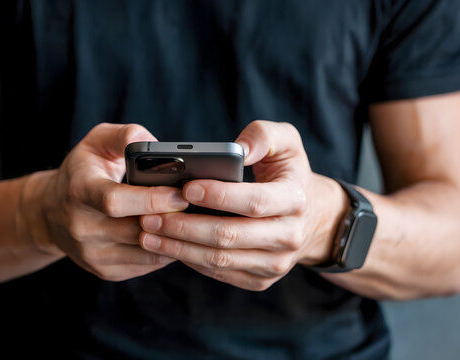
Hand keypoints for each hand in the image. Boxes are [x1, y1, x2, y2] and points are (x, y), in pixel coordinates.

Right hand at [40, 123, 188, 280]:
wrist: (51, 212)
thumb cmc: (83, 171)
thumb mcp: (96, 142)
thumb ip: (125, 135)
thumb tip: (157, 145)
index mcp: (79, 190)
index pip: (116, 201)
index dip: (152, 200)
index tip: (181, 193)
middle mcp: (81, 226)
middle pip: (137, 230)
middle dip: (173, 220)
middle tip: (199, 208)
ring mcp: (91, 253)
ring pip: (146, 252)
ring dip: (175, 238)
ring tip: (194, 222)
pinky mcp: (103, 270)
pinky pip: (146, 265)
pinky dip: (166, 251)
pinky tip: (177, 235)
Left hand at [139, 121, 347, 290]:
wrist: (311, 217)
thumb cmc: (287, 173)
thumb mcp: (287, 143)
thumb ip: (264, 135)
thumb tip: (239, 148)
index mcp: (295, 199)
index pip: (254, 202)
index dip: (218, 196)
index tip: (186, 188)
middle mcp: (289, 236)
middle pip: (230, 236)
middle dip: (185, 227)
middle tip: (150, 216)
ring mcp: (275, 263)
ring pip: (220, 259)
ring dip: (179, 248)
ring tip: (148, 233)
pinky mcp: (261, 279)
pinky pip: (220, 272)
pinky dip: (190, 260)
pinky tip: (167, 246)